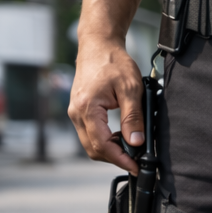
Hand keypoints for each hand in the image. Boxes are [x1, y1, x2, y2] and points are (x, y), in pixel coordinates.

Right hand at [68, 36, 147, 174]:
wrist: (98, 46)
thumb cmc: (113, 62)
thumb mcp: (130, 89)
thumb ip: (133, 118)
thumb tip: (136, 143)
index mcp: (87, 107)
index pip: (102, 144)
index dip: (120, 159)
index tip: (136, 167)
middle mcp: (75, 112)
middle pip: (93, 148)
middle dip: (115, 158)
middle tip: (136, 160)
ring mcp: (74, 112)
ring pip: (90, 144)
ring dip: (110, 151)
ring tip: (131, 148)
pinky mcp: (78, 111)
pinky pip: (89, 134)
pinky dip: (104, 141)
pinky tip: (120, 138)